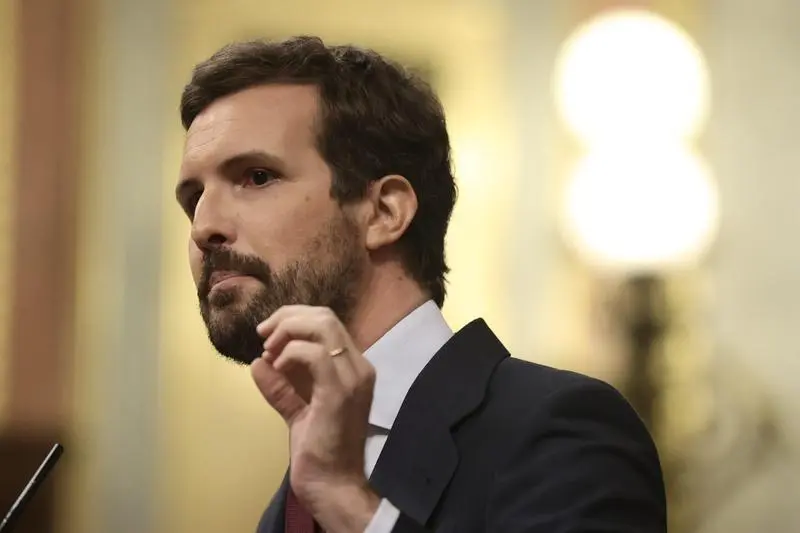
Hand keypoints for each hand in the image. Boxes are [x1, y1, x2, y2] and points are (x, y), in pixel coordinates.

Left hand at [251, 305, 380, 531]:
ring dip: (288, 331)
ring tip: (270, 350)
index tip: (267, 334)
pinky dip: (291, 353)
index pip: (327, 323)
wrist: (333, 485)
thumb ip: (281, 387)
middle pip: (325, 316)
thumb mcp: (297, 412)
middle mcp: (359, 366)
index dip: (294, 318)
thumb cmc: (319, 453)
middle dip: (287, 317)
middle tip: (263, 334)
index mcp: (352, 369)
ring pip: (323, 325)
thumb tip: (258, 363)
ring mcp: (353, 377)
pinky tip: (277, 367)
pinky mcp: (340, 391)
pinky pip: (315, 354)